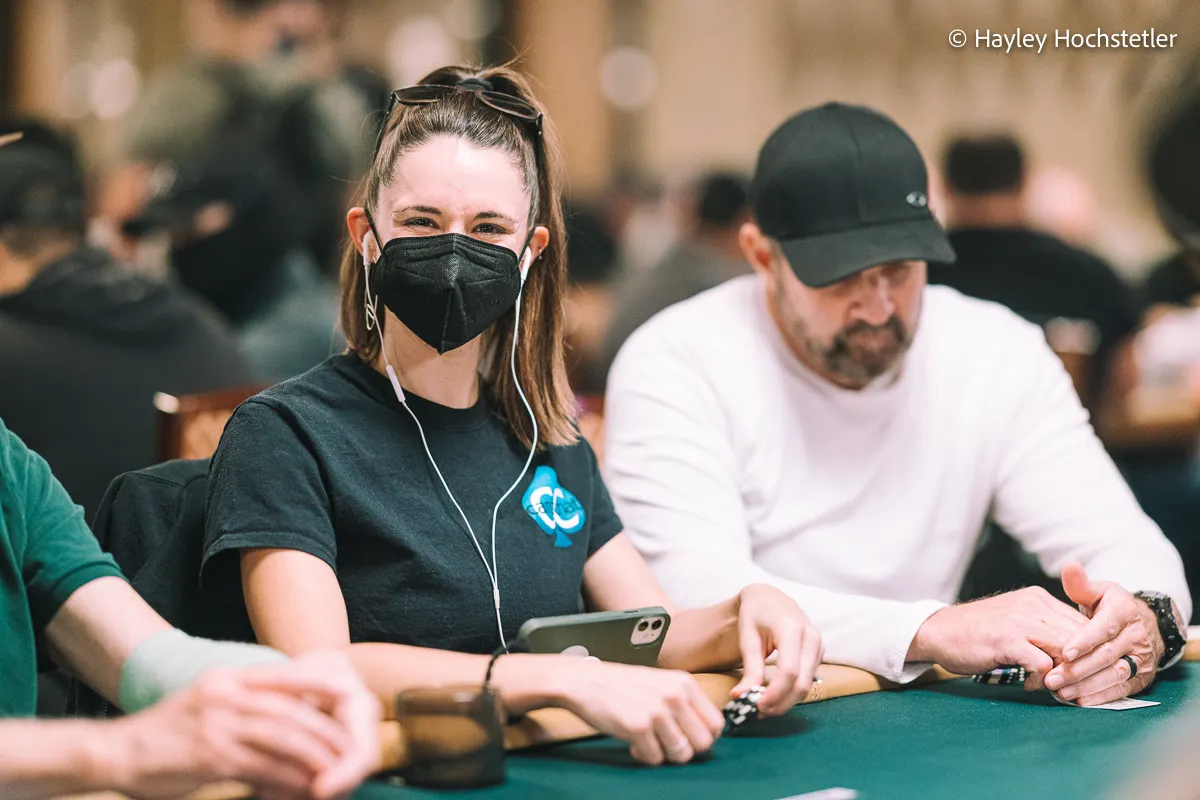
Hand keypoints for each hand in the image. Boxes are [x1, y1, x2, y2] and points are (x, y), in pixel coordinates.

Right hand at [109, 650, 380, 799]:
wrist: (113, 752)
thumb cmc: (164, 736)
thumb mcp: (206, 703)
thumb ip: (242, 705)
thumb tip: (288, 716)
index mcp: (227, 680)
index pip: (284, 678)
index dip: (319, 690)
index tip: (346, 701)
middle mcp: (225, 695)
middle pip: (290, 710)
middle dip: (324, 730)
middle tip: (348, 747)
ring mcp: (217, 724)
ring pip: (281, 736)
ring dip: (313, 755)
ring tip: (334, 769)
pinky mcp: (209, 756)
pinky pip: (261, 766)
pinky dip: (287, 778)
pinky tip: (303, 788)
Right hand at [554, 659, 724, 765]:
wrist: (585, 681)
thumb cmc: (622, 685)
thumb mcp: (661, 683)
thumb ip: (683, 702)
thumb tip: (705, 733)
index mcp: (684, 683)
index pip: (716, 724)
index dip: (703, 736)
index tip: (687, 737)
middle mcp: (675, 696)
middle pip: (703, 743)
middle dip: (685, 748)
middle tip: (666, 742)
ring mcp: (657, 712)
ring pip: (681, 753)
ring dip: (664, 753)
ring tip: (648, 740)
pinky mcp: (638, 727)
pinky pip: (655, 758)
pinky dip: (644, 755)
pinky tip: (632, 741)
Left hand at [731, 584, 822, 715]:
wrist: (770, 599)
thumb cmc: (755, 615)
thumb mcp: (747, 637)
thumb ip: (749, 668)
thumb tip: (740, 697)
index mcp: (791, 628)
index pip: (788, 670)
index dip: (774, 693)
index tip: (756, 706)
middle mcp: (811, 636)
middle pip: (801, 682)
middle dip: (781, 702)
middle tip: (759, 712)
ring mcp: (819, 645)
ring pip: (807, 685)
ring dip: (787, 701)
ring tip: (764, 707)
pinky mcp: (819, 653)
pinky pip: (808, 679)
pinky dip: (792, 692)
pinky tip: (775, 696)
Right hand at [908, 586, 1089, 688]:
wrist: (938, 631)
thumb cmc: (978, 631)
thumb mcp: (1016, 620)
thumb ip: (1044, 628)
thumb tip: (1078, 652)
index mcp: (1038, 598)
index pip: (1083, 624)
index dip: (1091, 651)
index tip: (1087, 672)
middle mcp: (1033, 605)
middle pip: (1081, 637)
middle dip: (1084, 666)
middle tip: (1074, 685)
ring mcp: (1020, 621)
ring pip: (1067, 650)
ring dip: (1066, 675)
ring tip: (1056, 687)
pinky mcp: (1006, 640)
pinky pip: (1044, 664)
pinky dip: (1043, 680)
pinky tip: (1031, 684)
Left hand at [1044, 563, 1161, 705]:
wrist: (1140, 623)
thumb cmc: (1109, 606)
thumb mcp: (1098, 591)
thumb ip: (1080, 583)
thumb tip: (1069, 566)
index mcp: (1124, 611)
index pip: (1105, 627)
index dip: (1086, 640)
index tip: (1066, 651)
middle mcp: (1136, 635)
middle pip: (1107, 655)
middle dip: (1079, 669)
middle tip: (1052, 678)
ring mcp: (1141, 657)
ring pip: (1114, 674)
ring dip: (1087, 685)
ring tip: (1061, 691)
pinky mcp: (1141, 676)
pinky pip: (1122, 689)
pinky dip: (1101, 696)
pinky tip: (1079, 699)